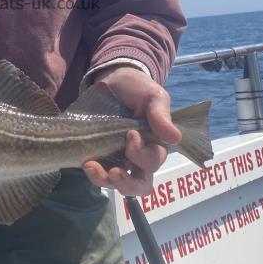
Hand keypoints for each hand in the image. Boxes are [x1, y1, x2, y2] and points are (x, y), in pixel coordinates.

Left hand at [82, 66, 180, 196]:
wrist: (112, 79)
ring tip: (92, 167)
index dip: (143, 155)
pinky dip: (94, 175)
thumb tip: (175, 138)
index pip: (154, 161)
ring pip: (119, 184)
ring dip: (107, 181)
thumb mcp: (151, 96)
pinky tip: (87, 164)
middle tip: (115, 172)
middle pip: (140, 183)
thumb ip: (161, 114)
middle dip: (128, 182)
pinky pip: (100, 176)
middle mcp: (139, 157)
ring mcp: (119, 159)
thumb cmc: (137, 88)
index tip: (131, 134)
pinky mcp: (101, 157)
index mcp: (155, 144)